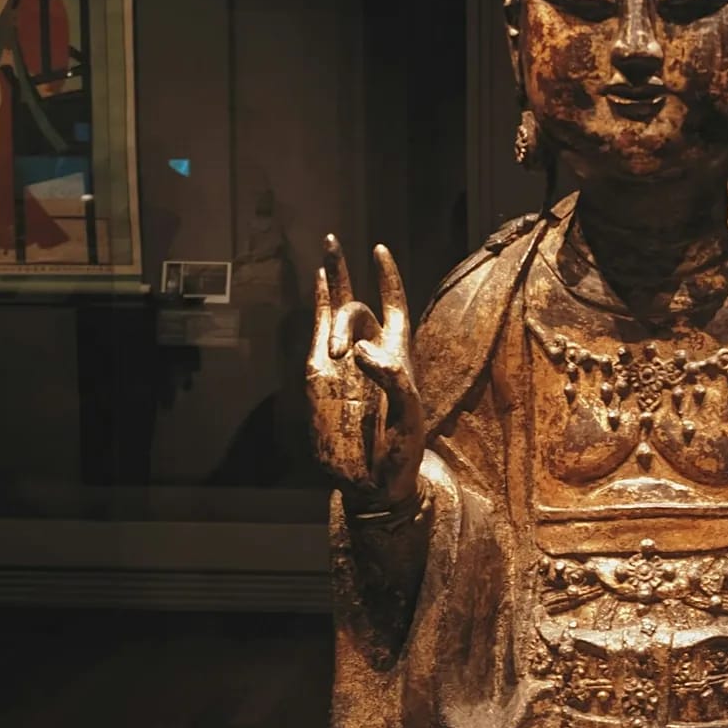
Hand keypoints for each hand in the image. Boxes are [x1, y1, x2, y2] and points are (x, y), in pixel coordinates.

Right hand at [307, 234, 424, 507]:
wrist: (375, 480)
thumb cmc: (402, 448)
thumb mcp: (409, 412)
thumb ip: (391, 377)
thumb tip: (358, 350)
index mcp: (399, 355)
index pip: (395, 307)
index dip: (388, 279)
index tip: (379, 250)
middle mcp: (372, 351)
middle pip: (360, 310)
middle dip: (347, 318)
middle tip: (342, 352)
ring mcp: (344, 362)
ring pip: (339, 310)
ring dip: (336, 279)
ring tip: (330, 248)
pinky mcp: (320, 376)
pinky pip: (318, 331)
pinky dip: (319, 303)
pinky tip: (319, 278)